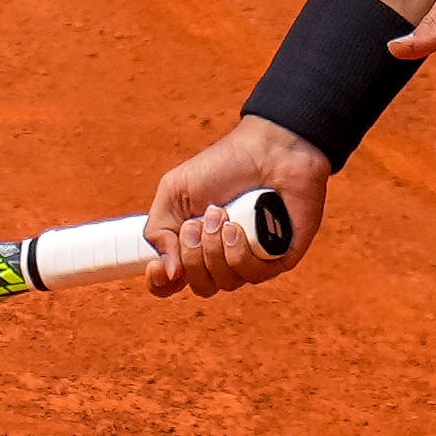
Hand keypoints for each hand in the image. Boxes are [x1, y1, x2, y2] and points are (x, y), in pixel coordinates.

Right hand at [143, 115, 328, 297]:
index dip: (160, 283)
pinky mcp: (278, 258)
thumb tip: (168, 273)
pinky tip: (240, 226)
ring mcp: (251, 260)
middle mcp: (222, 258)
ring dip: (216, 248)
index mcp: (193, 245)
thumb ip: (159, 231)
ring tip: (221, 214)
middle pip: (200, 286)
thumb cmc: (223, 165)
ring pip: (224, 282)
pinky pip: (251, 274)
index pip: (171, 284)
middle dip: (193, 255)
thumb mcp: (174, 190)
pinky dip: (239, 251)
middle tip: (196, 223)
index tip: (158, 267)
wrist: (268, 149)